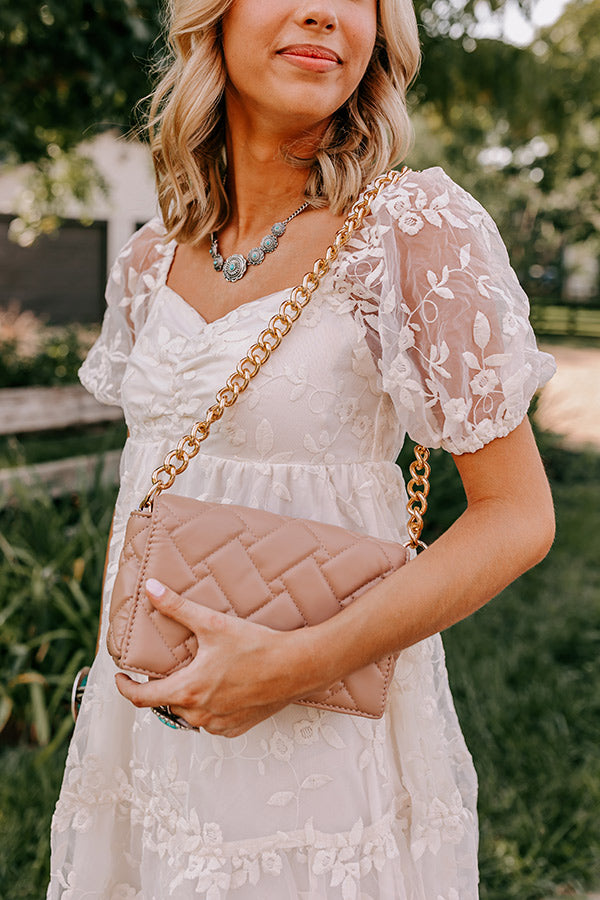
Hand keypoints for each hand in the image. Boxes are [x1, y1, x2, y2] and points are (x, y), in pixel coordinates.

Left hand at [114, 578, 319, 736]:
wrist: (295, 667)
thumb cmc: (255, 647)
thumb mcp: (212, 624)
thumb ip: (176, 607)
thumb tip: (151, 590)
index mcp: (187, 691)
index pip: (142, 698)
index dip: (126, 689)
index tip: (121, 678)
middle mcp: (199, 714)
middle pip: (166, 705)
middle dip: (162, 688)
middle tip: (167, 669)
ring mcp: (218, 724)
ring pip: (189, 715)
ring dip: (186, 699)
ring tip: (195, 677)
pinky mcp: (235, 728)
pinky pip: (211, 723)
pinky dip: (208, 709)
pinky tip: (218, 690)